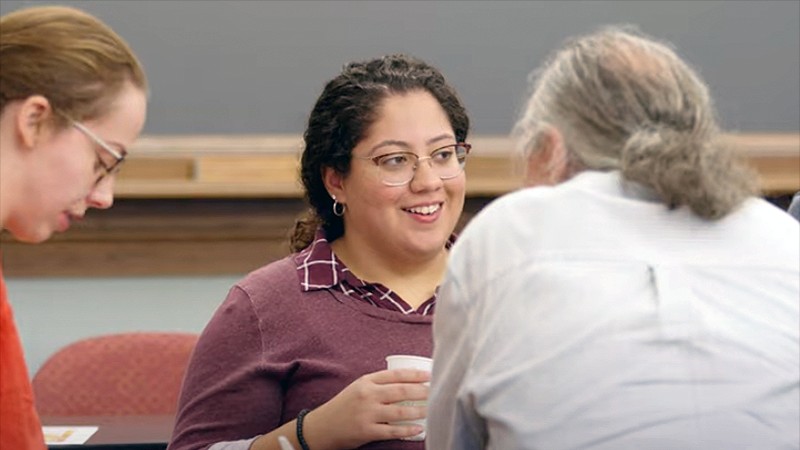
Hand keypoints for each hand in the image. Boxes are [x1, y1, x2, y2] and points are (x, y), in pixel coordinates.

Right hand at [302, 368, 430, 449]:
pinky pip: (392, 430)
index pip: (395, 374)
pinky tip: (419, 428)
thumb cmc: (344, 406)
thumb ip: (378, 384)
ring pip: (400, 410)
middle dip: (422, 391)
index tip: (430, 375)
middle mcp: (367, 395)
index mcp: (366, 381)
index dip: (415, 374)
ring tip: (432, 409)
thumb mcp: (358, 388)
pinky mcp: (367, 431)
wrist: (322, 427)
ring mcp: (367, 413)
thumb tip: (406, 381)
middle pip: (401, 390)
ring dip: (419, 410)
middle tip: (436, 391)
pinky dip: (407, 429)